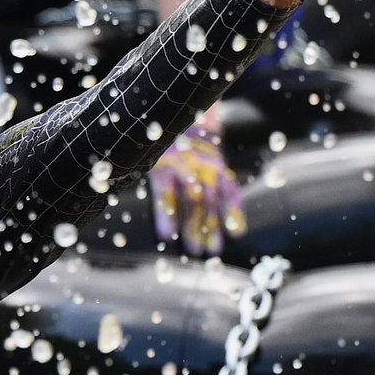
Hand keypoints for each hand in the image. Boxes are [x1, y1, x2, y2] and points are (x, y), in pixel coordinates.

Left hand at [148, 115, 246, 256]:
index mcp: (164, 164)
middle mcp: (188, 166)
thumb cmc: (162, 151)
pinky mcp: (222, 170)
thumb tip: (137, 208)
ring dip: (213, 226)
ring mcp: (208, 168)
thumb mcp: (148, 160)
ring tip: (214, 249)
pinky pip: (231, 191)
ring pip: (212, 199)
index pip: (166, 191)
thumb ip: (147, 182)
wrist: (188, 124)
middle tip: (194, 250)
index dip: (166, 214)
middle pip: (193, 199)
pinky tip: (237, 231)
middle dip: (194, 226)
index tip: (166, 236)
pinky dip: (235, 211)